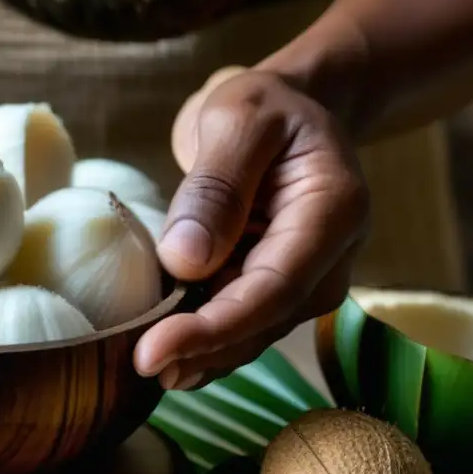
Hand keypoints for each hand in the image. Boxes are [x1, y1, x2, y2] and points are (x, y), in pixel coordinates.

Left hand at [134, 68, 369, 389]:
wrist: (285, 112)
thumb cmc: (264, 106)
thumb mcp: (237, 118)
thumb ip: (215, 186)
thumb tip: (186, 262)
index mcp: (334, 212)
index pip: (275, 288)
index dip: (216, 328)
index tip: (156, 350)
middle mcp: (330, 258)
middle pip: (264, 321)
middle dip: (202, 350)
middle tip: (139, 365)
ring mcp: (305, 278)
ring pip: (251, 332)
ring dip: (200, 354)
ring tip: (145, 367)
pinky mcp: (275, 287)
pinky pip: (239, 322)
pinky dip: (202, 340)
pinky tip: (164, 354)